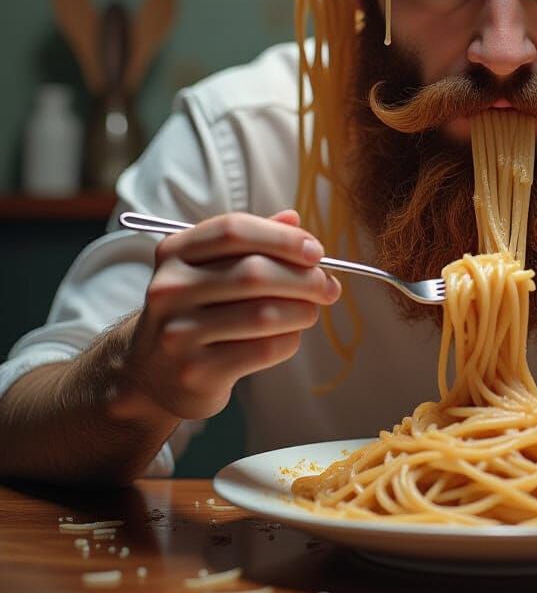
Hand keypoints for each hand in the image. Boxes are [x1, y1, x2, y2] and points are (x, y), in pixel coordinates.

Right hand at [118, 210, 338, 421]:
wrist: (153, 373)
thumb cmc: (197, 309)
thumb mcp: (212, 268)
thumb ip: (251, 241)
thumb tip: (294, 219)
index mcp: (174, 252)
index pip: (234, 230)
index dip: (283, 238)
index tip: (316, 251)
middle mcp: (170, 288)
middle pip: (254, 273)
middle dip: (304, 278)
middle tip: (328, 286)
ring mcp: (178, 333)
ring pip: (264, 314)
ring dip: (302, 311)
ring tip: (311, 311)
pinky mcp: (196, 371)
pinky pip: (264, 349)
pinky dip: (290, 340)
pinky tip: (290, 336)